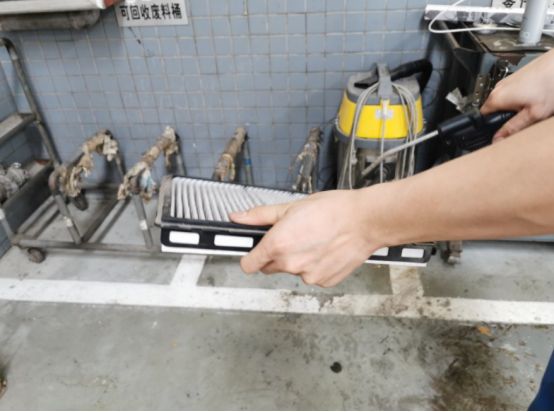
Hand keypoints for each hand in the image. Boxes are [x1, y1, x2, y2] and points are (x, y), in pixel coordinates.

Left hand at [229, 189, 384, 287]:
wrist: (365, 221)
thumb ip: (260, 216)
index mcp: (277, 244)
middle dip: (276, 255)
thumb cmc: (333, 210)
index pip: (248, 265)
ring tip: (315, 240)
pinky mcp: (324, 282)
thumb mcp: (291, 207)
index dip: (250, 258)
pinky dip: (315, 266)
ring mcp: (308, 275)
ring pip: (293, 271)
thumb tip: (238, 218)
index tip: (255, 253)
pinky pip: (311, 276)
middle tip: (294, 237)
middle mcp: (290, 264)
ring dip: (298, 260)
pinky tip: (325, 250)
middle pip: (270, 267)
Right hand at [481, 49, 553, 141]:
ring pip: (505, 102)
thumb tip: (498, 139)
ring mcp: (507, 81)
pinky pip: (513, 93)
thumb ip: (513, 128)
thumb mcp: (533, 114)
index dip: (491, 128)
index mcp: (496, 98)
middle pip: (494, 110)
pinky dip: (523, 98)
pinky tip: (536, 98)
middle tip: (523, 121)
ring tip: (533, 107)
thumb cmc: (551, 84)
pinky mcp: (517, 77)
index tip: (502, 132)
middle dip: (506, 118)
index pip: (482, 118)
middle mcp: (498, 88)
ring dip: (516, 107)